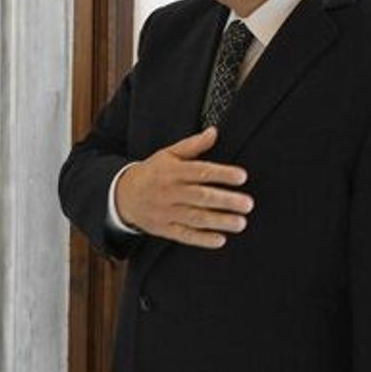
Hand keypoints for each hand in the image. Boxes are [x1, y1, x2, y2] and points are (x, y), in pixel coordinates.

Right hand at [115, 127, 252, 248]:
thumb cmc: (152, 173)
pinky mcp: (164, 228)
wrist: (123, 195)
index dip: (222, 174)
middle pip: (200, 196)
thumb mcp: (168, 155)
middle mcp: (169, 192)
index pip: (200, 171)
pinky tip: (220, 240)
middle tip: (247, 203)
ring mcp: (166, 211)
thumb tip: (214, 132)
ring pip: (195, 217)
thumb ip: (193, 145)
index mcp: (172, 171)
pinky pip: (184, 235)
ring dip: (219, 221)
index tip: (241, 176)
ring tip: (240, 222)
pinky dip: (202, 239)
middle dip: (225, 201)